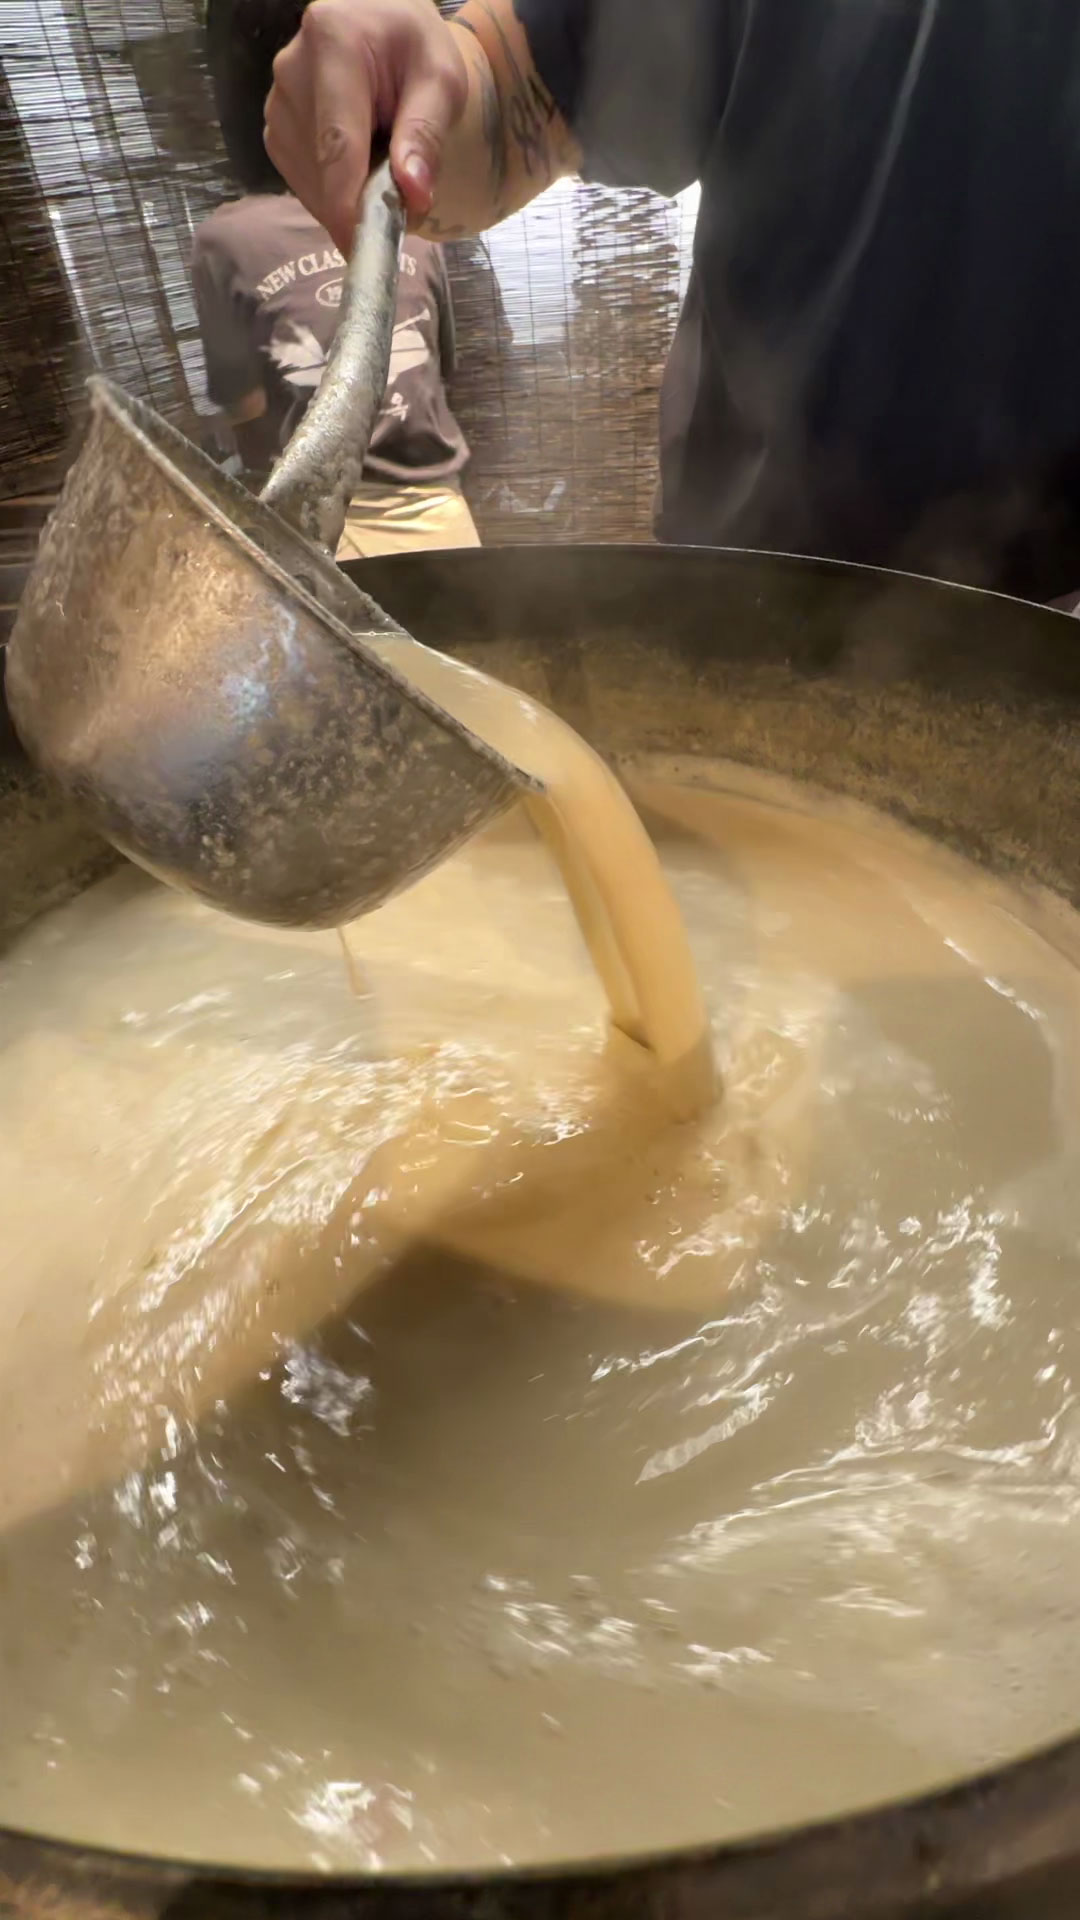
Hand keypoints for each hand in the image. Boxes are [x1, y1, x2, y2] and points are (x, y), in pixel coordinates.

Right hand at [265, 0, 468, 250]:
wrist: (385, 32)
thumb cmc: (415, 51)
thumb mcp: (441, 80)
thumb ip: (427, 133)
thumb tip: (413, 194)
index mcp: (333, 40)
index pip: (337, 140)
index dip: (348, 202)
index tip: (362, 246)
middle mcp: (291, 68)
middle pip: (322, 166)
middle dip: (360, 201)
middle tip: (405, 199)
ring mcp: (277, 100)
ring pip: (309, 181)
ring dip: (347, 197)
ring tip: (382, 163)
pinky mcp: (276, 127)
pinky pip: (301, 180)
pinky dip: (332, 192)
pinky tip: (357, 168)